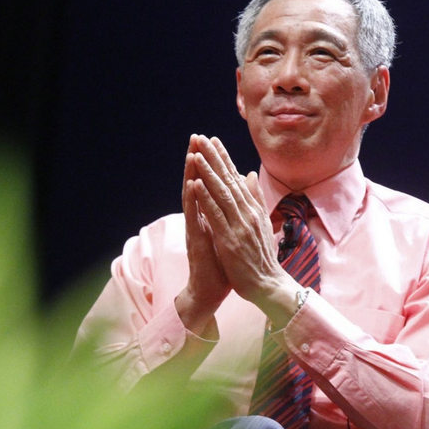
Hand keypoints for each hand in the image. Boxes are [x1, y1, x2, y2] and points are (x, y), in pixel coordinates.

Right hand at [175, 135, 231, 334]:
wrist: (210, 291)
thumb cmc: (221, 265)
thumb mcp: (230, 235)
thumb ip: (231, 215)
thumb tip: (237, 197)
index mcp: (211, 217)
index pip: (210, 185)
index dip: (211, 164)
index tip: (212, 142)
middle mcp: (200, 219)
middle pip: (198, 184)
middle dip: (198, 160)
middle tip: (196, 137)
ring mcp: (196, 228)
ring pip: (193, 196)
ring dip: (191, 174)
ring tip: (192, 153)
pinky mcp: (196, 240)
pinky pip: (194, 216)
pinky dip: (193, 200)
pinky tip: (193, 184)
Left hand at [189, 135, 298, 322]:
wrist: (268, 284)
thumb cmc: (262, 257)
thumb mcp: (261, 223)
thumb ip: (255, 198)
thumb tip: (249, 175)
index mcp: (252, 209)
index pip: (236, 178)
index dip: (224, 158)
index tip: (213, 140)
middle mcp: (247, 213)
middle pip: (228, 181)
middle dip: (214, 158)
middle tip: (202, 138)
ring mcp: (239, 226)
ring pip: (221, 194)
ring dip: (208, 173)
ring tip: (196, 154)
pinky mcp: (230, 240)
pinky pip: (215, 215)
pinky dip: (205, 198)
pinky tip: (196, 184)